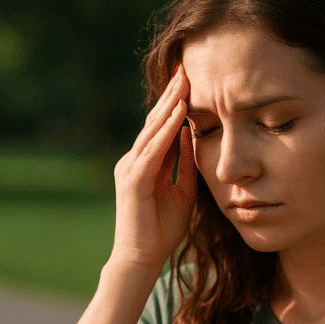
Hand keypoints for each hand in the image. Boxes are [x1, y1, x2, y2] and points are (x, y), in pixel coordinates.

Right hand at [111, 65, 196, 268]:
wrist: (143, 256)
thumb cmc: (162, 229)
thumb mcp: (182, 189)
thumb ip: (185, 162)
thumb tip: (193, 133)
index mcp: (145, 163)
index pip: (161, 127)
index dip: (174, 103)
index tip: (189, 80)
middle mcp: (134, 160)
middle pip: (155, 121)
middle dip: (171, 94)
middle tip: (185, 67)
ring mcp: (131, 168)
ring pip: (153, 131)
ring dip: (169, 105)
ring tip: (184, 81)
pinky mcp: (134, 180)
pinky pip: (153, 150)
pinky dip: (167, 131)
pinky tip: (179, 114)